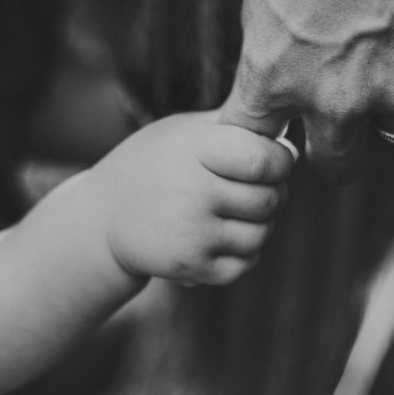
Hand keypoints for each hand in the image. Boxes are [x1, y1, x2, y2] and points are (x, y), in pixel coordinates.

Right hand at [90, 112, 295, 284]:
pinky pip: (246, 263)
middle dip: (272, 193)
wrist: (103, 216)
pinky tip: (221, 234)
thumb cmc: (155, 162)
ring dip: (259, 224)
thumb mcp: (184, 131)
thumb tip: (290, 141)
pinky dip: (243, 251)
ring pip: (263, 234)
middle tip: (253, 186)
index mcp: (195, 149)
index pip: (265, 161)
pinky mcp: (191, 265)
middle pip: (269, 199)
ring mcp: (193, 233)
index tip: (273, 159)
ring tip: (236, 210)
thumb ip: (234, 128)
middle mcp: (194, 191)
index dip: (280, 161)